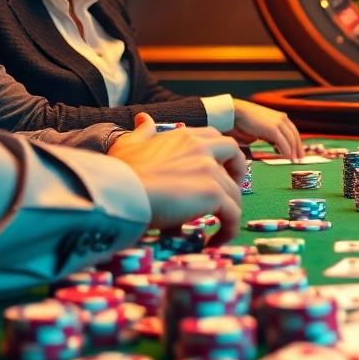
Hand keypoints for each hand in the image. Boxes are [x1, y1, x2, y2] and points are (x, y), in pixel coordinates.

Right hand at [108, 113, 245, 240]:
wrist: (121, 192)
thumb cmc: (120, 172)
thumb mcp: (128, 145)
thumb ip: (142, 133)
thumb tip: (143, 119)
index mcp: (185, 136)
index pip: (215, 137)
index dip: (222, 154)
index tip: (219, 169)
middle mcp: (202, 148)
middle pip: (235, 155)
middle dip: (237, 171)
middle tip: (228, 192)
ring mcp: (210, 170)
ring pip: (234, 191)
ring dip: (229, 209)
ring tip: (217, 226)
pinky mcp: (213, 193)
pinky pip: (233, 214)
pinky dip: (229, 228)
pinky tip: (216, 240)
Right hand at [231, 99, 303, 160]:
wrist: (238, 112)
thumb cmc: (247, 121)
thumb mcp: (263, 129)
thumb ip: (271, 136)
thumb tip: (276, 146)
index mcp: (281, 117)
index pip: (293, 132)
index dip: (297, 143)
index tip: (299, 153)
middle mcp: (282, 119)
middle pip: (294, 136)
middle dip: (298, 148)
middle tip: (300, 159)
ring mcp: (279, 123)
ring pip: (291, 140)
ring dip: (293, 152)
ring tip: (293, 161)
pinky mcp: (273, 129)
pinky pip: (283, 142)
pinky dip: (286, 151)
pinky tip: (286, 157)